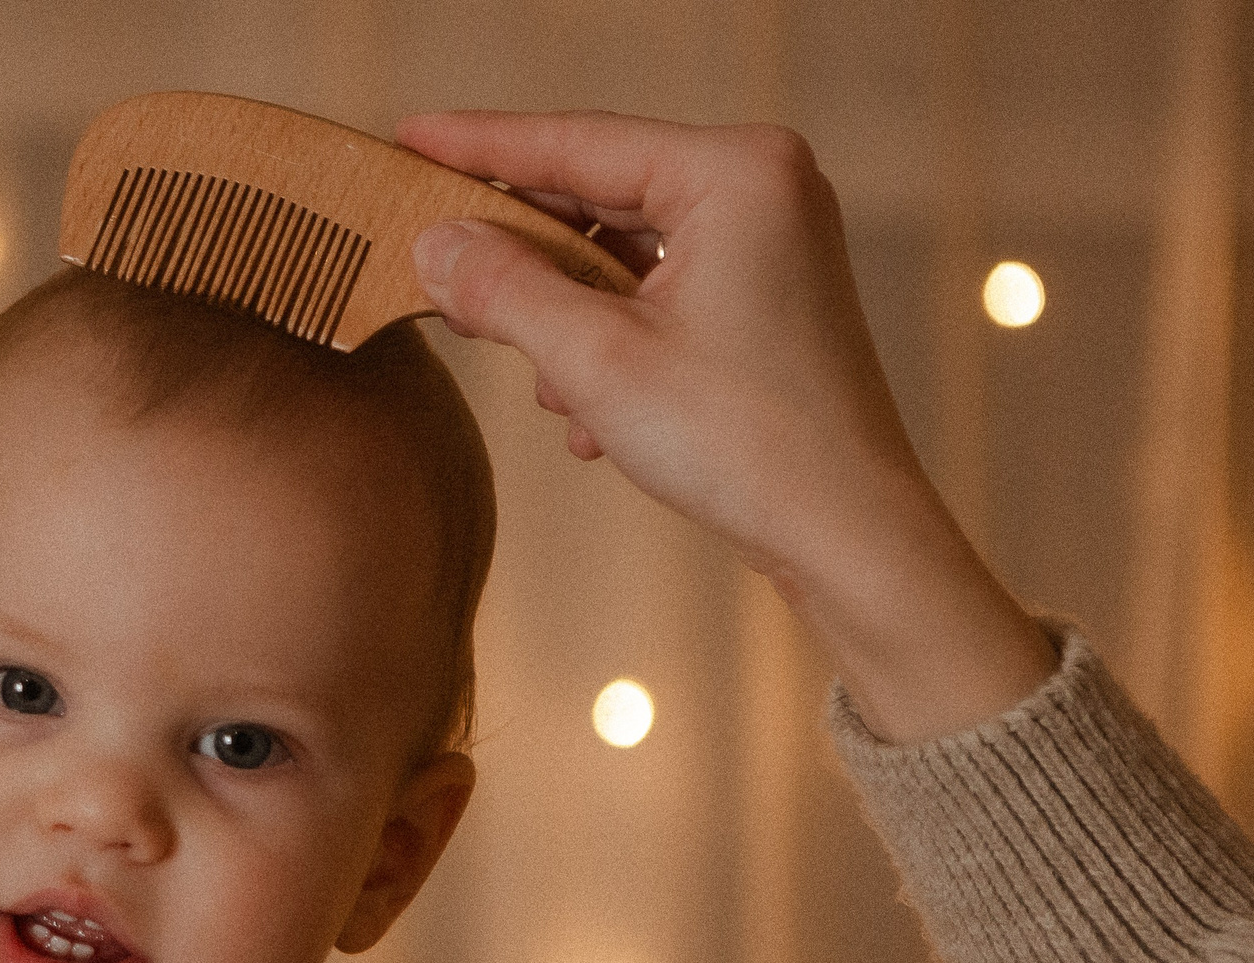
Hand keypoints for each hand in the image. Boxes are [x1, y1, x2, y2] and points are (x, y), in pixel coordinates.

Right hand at [397, 110, 1054, 742]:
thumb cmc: (746, 443)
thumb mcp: (594, 361)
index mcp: (735, 172)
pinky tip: (580, 408)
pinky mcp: (764, 298)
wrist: (846, 534)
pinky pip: (654, 292)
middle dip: (514, 239)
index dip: (478, 144)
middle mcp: (761, 188)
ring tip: (515, 359)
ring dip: (557, 308)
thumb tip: (435, 246)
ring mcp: (769, 243)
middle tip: (425, 247)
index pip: (575, 141)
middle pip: (597, 190)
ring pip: (619, 250)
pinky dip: (603, 339)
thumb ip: (505, 289)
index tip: (406, 138)